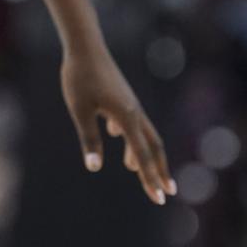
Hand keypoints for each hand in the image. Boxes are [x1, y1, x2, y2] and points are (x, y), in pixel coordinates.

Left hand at [61, 48, 175, 204]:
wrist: (85, 47)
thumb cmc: (79, 78)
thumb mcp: (80, 110)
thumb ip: (89, 139)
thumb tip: (94, 167)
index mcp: (127, 117)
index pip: (142, 156)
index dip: (150, 179)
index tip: (159, 199)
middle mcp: (134, 112)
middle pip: (153, 147)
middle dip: (158, 171)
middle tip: (166, 192)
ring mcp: (130, 103)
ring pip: (143, 134)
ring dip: (143, 154)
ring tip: (136, 171)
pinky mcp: (122, 97)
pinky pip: (130, 120)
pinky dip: (129, 134)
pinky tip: (117, 136)